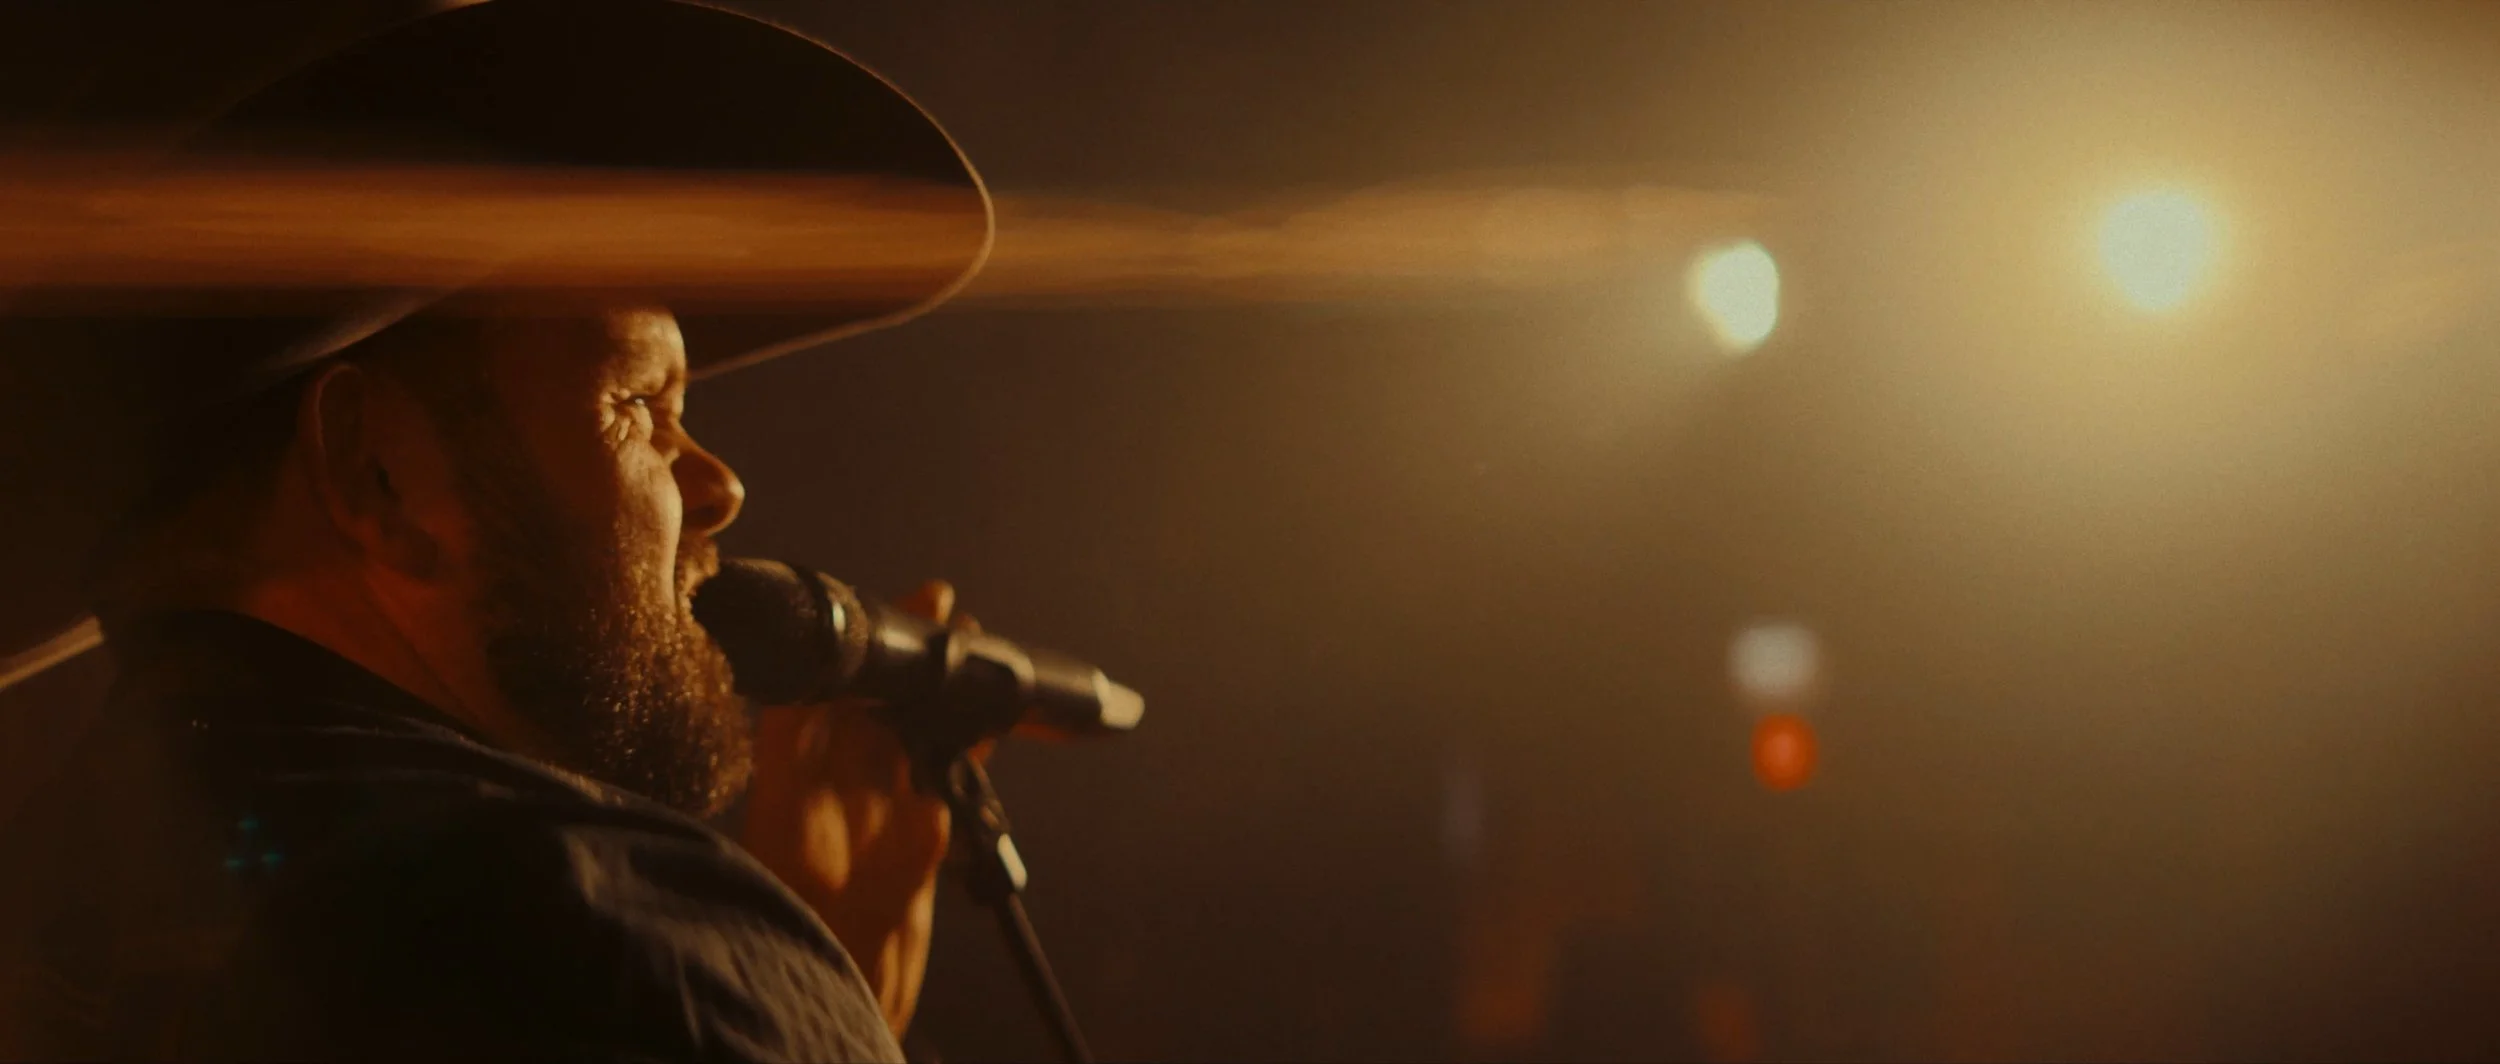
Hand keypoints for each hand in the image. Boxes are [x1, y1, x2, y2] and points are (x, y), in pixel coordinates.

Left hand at [737, 579, 987, 1037]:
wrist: (838, 982)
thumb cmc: (790, 913)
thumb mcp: (781, 816)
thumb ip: (789, 743)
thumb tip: (791, 674)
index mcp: (797, 766)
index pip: (825, 683)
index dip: (858, 640)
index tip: (895, 604)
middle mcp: (838, 779)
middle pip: (877, 695)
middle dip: (909, 650)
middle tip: (940, 606)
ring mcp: (885, 802)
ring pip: (918, 724)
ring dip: (944, 685)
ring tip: (971, 641)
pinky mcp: (924, 830)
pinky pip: (953, 769)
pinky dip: (975, 734)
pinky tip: (996, 708)